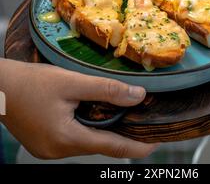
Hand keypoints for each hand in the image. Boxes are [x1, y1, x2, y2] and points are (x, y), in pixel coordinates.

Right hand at [0, 59, 157, 159]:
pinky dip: (88, 130)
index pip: (111, 147)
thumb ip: (106, 90)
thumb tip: (138, 97)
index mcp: (66, 139)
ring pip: (86, 143)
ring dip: (104, 133)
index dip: (136, 147)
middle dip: (121, 138)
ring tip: (123, 119)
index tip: (155, 145)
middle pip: (99, 146)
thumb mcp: (72, 81)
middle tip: (142, 127)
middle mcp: (57, 151)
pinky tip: (95, 117)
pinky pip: (74, 140)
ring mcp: (49, 150)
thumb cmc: (31, 82)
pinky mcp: (44, 144)